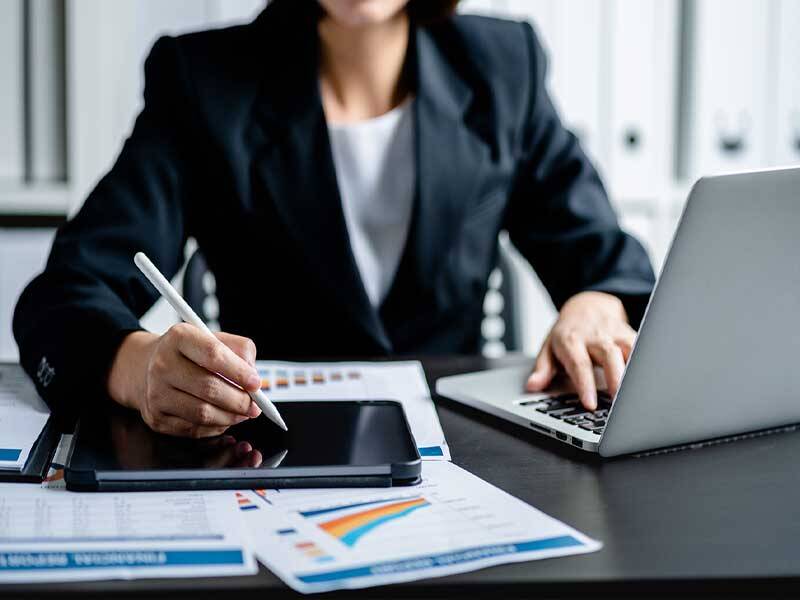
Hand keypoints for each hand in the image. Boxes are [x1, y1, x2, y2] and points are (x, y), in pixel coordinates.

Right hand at [108, 325, 262, 437]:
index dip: (239, 372)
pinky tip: (223, 418)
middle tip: (256, 405)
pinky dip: (216, 427)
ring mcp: (156, 393)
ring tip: (243, 413)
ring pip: (203, 413)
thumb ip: (240, 350)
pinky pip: (194, 429)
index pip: (213, 355)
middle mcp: (163, 364)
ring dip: (231, 417)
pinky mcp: (156, 418)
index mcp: (179, 337)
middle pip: (209, 388)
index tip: (256, 383)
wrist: (147, 368)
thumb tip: (253, 377)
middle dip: (240, 400)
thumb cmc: (190, 354)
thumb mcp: (214, 338)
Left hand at [526, 291, 634, 410]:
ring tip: (638, 392)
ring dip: (634, 370)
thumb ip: (542, 369)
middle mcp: (594, 335)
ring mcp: (614, 332)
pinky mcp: (630, 332)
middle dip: (616, 377)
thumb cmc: (567, 333)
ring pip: (630, 348)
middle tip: (619, 400)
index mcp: (571, 340)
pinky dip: (646, 362)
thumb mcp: (548, 348)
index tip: (590, 404)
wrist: (587, 305)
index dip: (585, 384)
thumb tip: (532, 386)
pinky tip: (650, 379)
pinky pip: (641, 346)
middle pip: (608, 354)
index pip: (578, 364)